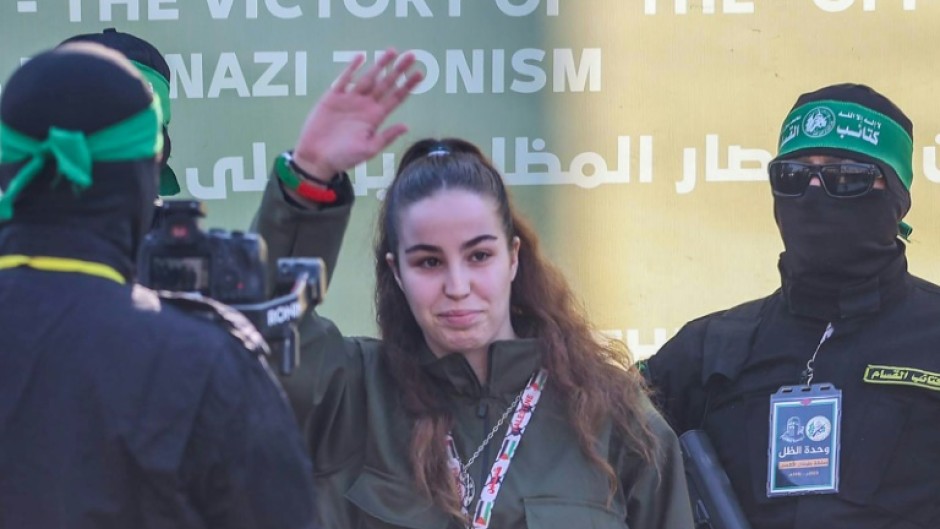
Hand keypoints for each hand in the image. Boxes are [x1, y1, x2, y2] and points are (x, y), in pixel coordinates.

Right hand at [291, 49, 423, 179]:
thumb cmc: (344, 157)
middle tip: (412, 55)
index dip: (408, 86)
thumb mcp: (368, 150)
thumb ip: (386, 137)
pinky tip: (361, 57)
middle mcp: (365, 105)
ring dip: (380, 65)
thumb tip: (406, 126)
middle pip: (385, 84)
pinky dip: (351, 68)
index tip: (420, 74)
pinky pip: (344, 79)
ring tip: (392, 51)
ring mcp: (350, 99)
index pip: (396, 98)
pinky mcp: (332, 97)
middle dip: (398, 70)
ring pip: (368, 78)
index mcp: (375, 117)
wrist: (316, 158)